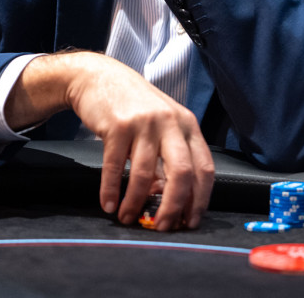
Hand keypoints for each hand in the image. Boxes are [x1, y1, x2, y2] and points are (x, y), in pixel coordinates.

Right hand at [6, 52, 214, 230]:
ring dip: (135, 202)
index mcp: (188, 124)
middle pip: (182, 173)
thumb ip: (168, 158)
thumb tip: (167, 200)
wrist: (98, 77)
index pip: (205, 168)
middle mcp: (171, 122)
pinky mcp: (117, 125)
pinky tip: (109, 204)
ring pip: (146, 174)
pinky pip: (115, 167)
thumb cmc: (133, 105)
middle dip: (174, 207)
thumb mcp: (160, 126)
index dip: (200, 199)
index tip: (191, 222)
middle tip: (162, 227)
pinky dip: (111, 190)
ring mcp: (144, 123)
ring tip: (127, 217)